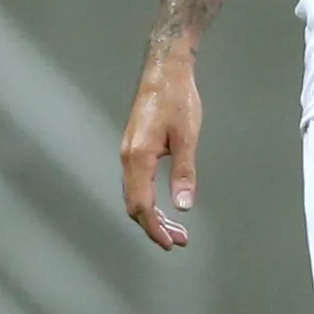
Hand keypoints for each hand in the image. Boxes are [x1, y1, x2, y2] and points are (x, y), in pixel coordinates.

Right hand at [120, 45, 202, 248]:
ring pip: (134, 195)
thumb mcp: (186, 137)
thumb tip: (183, 206)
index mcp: (138, 157)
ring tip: (176, 229)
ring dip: (152, 215)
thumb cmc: (177, 99)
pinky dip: (148, 200)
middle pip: (134, 205)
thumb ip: (183, 173)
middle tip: (179, 241)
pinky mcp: (133, 147)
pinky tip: (163, 205)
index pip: (142, 205)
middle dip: (154, 227)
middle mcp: (127, 157)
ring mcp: (127, 152)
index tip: (171, 243)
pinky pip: (135, 183)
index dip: (155, 228)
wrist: (164, 69)